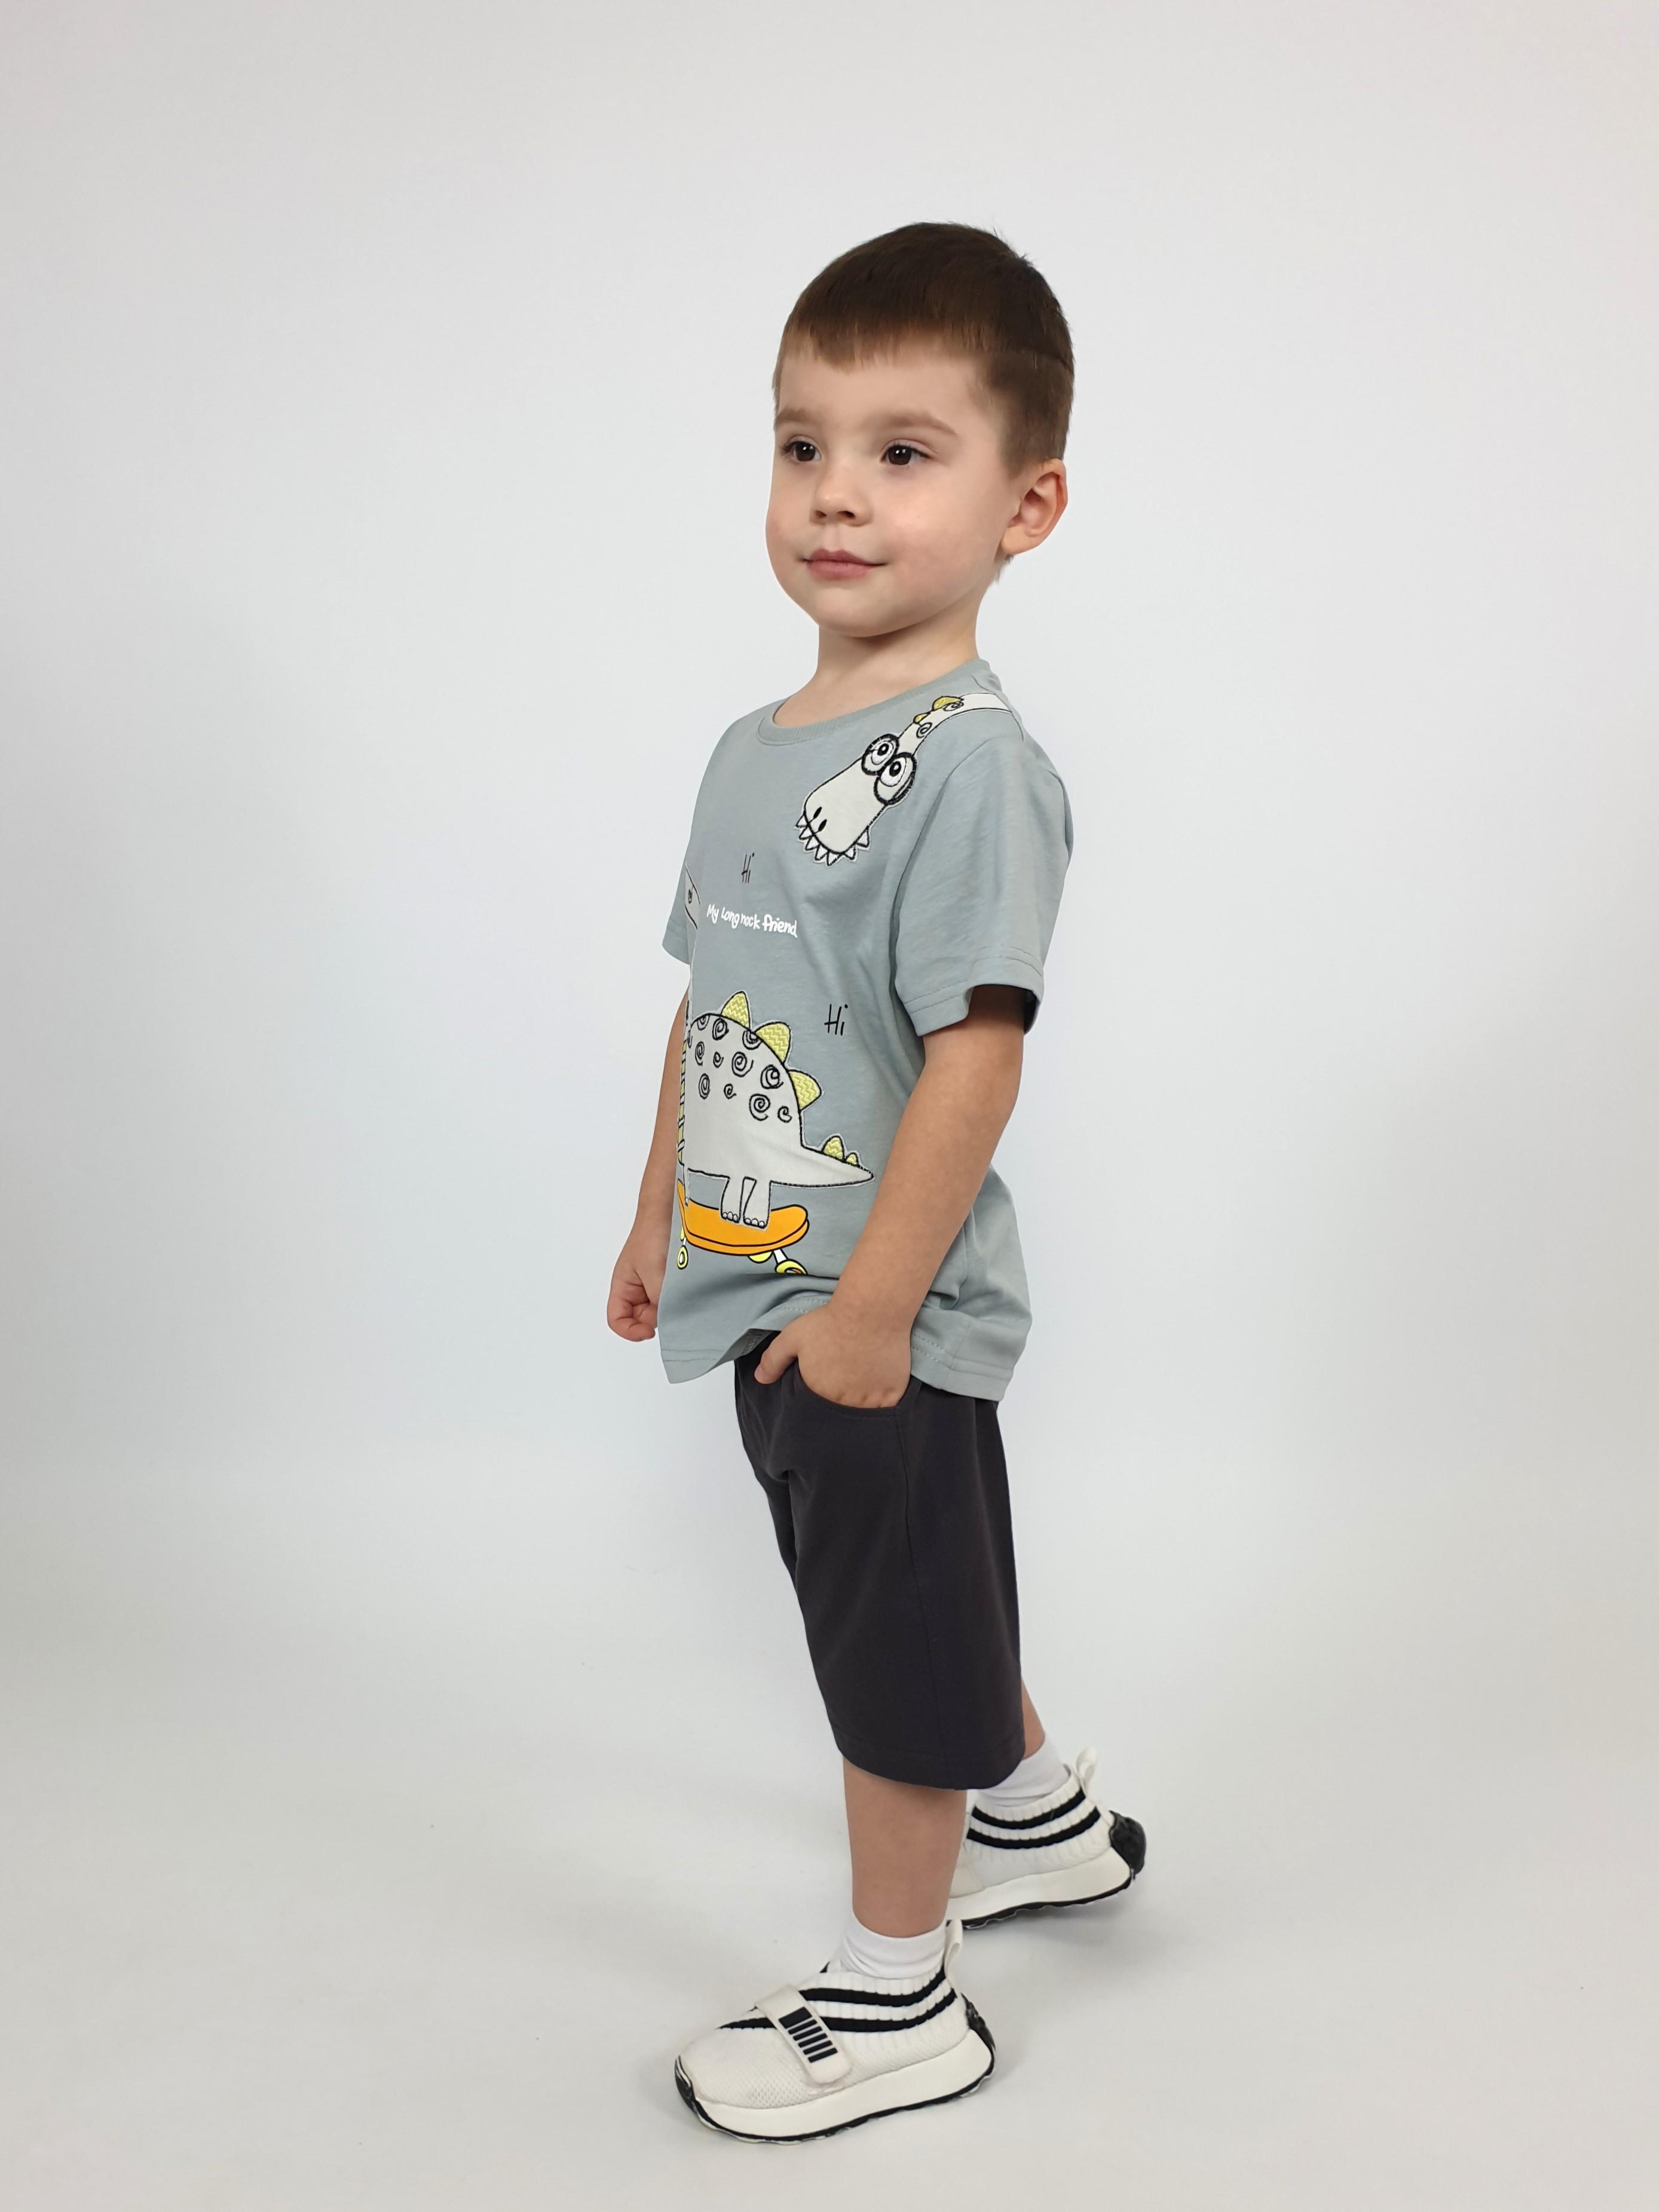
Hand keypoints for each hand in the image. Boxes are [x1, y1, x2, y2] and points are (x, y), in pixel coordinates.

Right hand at [607, 1216, 669, 1341]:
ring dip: (671, 1305)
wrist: (671, 1210)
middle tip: (670, 1303)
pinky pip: (674, 1298)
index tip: (649, 1331)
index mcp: (622, 1286)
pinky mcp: (672, 1280)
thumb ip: (660, 1301)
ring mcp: (655, 1284)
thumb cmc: (653, 1233)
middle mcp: (637, 1288)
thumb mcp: (654, 1272)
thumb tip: (670, 1322)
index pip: (617, 1320)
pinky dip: (681, 1297)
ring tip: (679, 1288)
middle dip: (656, 1317)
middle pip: (642, 1319)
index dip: (630, 1331)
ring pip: (661, 1310)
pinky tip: (687, 1286)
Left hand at [754, 1301, 911, 1407]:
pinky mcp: (892, 1394)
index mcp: (819, 1393)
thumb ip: (774, 1360)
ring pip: (863, 1416)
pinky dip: (882, 1404)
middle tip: (842, 1389)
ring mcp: (871, 1400)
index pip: (816, 1413)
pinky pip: (887, 1410)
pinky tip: (878, 1388)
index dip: (818, 1403)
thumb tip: (760, 1379)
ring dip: (860, 1408)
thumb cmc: (831, 1322)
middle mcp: (844, 1403)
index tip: (823, 1392)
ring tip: (859, 1390)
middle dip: (838, 1408)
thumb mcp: (793, 1336)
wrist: (871, 1311)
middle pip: (840, 1417)